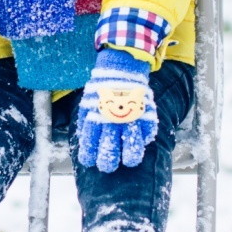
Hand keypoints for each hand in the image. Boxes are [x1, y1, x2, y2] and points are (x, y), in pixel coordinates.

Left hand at [77, 49, 157, 171]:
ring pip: (131, 148)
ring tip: (128, 161)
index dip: (89, 157)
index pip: (89, 145)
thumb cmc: (102, 89)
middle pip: (109, 152)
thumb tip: (85, 143)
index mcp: (94, 119)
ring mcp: (130, 119)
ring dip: (129, 158)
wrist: (121, 66)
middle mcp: (111, 121)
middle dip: (107, 164)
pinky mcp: (145, 115)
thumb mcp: (87, 104)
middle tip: (108, 166)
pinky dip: (144, 140)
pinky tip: (140, 141)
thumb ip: (86, 124)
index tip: (90, 162)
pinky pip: (147, 134)